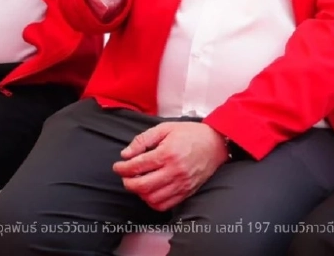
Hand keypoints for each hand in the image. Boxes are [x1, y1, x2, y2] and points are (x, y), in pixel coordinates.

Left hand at [112, 121, 226, 210]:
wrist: (215, 143)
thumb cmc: (191, 134)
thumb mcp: (165, 129)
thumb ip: (143, 140)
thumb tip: (126, 154)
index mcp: (167, 153)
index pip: (137, 166)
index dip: (122, 168)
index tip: (118, 166)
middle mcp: (174, 171)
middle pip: (142, 185)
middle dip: (128, 182)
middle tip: (125, 177)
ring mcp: (181, 183)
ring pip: (151, 198)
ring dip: (139, 193)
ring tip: (138, 183)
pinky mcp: (186, 192)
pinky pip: (164, 205)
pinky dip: (152, 202)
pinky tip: (150, 192)